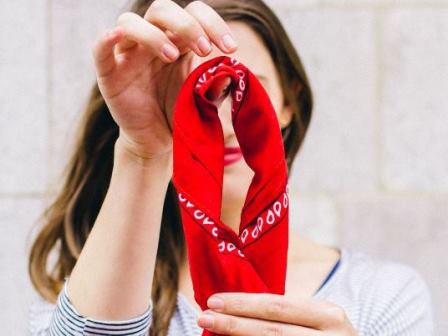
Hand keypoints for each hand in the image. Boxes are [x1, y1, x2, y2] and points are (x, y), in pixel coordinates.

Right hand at [92, 0, 236, 159]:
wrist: (157, 142)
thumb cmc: (180, 114)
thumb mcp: (203, 99)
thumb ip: (216, 85)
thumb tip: (231, 71)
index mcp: (179, 41)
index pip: (195, 13)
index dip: (214, 24)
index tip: (231, 48)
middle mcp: (152, 41)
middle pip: (163, 10)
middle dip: (188, 25)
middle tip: (205, 50)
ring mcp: (129, 55)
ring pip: (131, 22)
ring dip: (154, 35)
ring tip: (173, 57)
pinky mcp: (109, 74)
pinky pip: (100, 50)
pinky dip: (106, 39)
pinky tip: (117, 35)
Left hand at [197, 292, 357, 334]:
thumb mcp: (318, 319)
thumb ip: (287, 314)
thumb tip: (238, 310)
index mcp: (328, 314)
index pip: (277, 306)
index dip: (242, 303)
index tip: (213, 300)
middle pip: (271, 331)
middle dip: (233, 324)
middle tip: (204, 317)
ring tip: (212, 333)